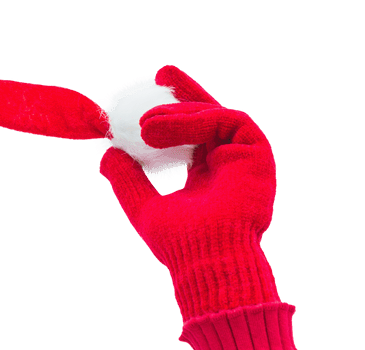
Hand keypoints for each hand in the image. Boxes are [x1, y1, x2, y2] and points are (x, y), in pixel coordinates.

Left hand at [99, 67, 280, 320]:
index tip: (155, 86)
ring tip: (145, 125)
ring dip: (180, 113)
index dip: (175, 108)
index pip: (190, 133)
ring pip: (215, 117)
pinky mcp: (258, 153)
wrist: (206, 260)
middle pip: (209, 115)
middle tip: (161, 74)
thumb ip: (127, 180)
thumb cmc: (178, 245)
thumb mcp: (143, 207)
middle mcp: (227, 163)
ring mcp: (244, 158)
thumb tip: (106, 154)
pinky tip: (167, 127)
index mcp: (205, 175)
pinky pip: (229, 121)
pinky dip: (198, 119)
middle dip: (186, 91)